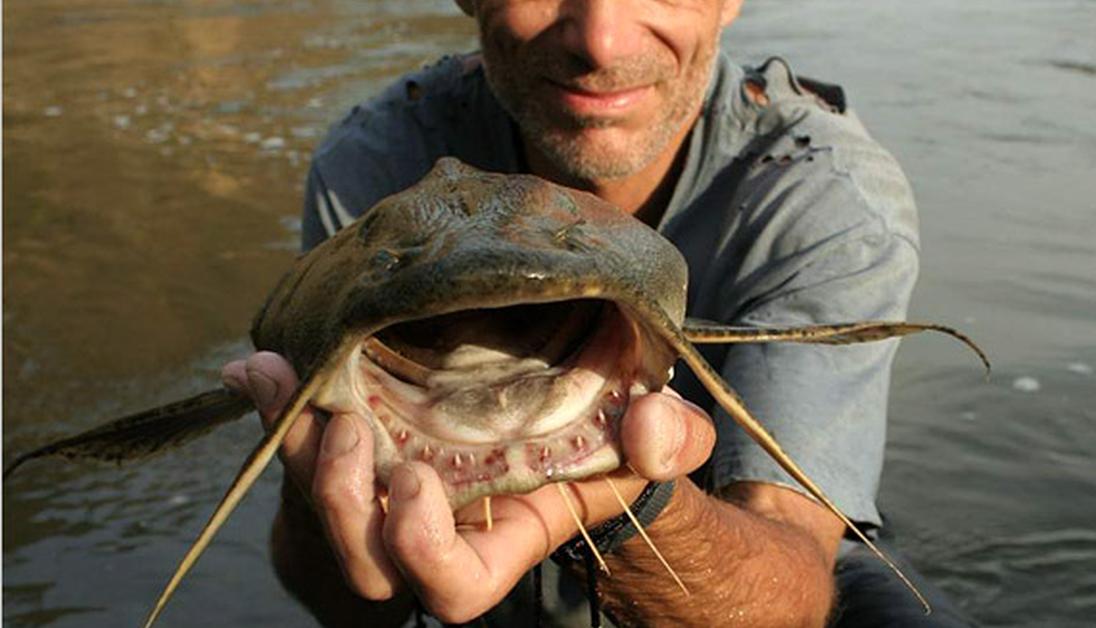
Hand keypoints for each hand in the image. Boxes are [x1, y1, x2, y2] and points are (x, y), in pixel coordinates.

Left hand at [221, 350, 715, 623]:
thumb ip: (672, 441)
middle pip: (361, 564)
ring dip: (291, 451)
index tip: (419, 481)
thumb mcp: (659, 436)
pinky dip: (278, 408)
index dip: (422, 554)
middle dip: (337, 504)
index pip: (451, 589)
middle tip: (343, 425)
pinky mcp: (367, 450)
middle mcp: (437, 529)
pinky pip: (303, 452)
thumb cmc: (616, 436)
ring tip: (281, 379)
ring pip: (316, 508)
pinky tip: (262, 368)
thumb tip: (647, 424)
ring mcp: (394, 493)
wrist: (575, 405)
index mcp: (504, 539)